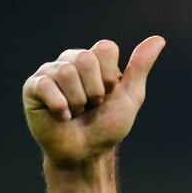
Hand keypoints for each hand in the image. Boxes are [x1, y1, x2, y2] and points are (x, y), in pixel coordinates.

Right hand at [22, 36, 164, 168]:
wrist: (87, 153)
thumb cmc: (107, 126)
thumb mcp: (130, 96)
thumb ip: (140, 67)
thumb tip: (158, 39)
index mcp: (93, 59)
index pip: (105, 48)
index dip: (111, 77)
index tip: (108, 95)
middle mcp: (70, 60)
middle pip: (86, 59)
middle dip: (95, 91)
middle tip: (91, 106)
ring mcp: (49, 72)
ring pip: (67, 72)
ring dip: (78, 101)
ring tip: (76, 112)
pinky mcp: (32, 87)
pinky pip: (46, 85)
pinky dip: (60, 106)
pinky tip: (62, 116)